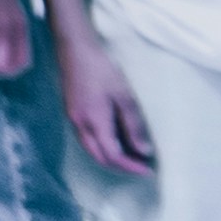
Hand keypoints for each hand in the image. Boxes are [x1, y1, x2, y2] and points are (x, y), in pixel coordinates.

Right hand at [56, 19, 147, 172]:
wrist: (74, 49)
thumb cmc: (101, 69)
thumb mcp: (124, 97)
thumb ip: (134, 126)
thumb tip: (143, 151)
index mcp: (94, 121)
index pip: (114, 156)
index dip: (132, 167)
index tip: (149, 171)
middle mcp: (80, 124)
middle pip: (100, 157)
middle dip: (121, 168)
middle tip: (141, 168)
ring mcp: (73, 118)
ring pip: (91, 150)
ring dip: (110, 159)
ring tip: (131, 159)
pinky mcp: (71, 112)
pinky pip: (85, 139)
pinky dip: (101, 147)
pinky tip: (115, 143)